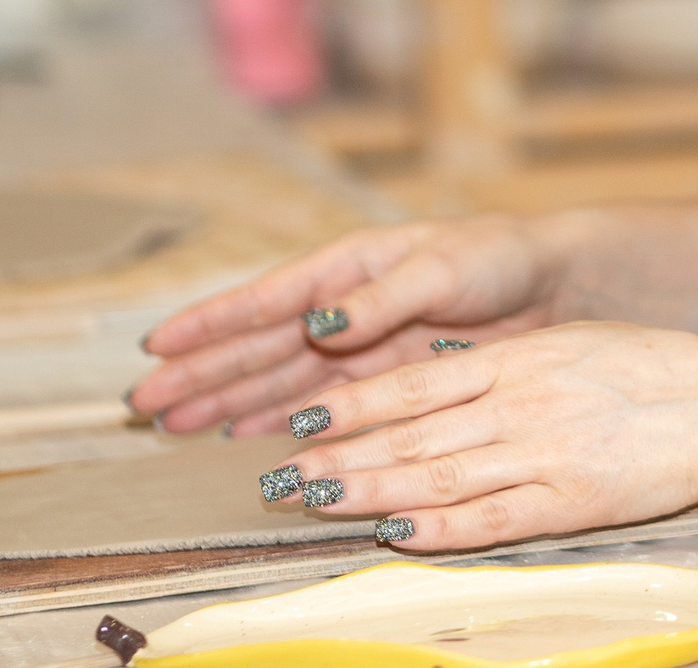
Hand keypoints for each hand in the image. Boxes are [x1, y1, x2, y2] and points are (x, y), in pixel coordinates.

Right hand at [130, 218, 566, 434]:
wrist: (555, 287)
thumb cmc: (499, 260)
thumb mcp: (444, 270)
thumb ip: (382, 299)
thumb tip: (320, 323)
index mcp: (349, 266)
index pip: (266, 299)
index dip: (210, 323)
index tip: (156, 343)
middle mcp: (343, 307)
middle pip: (257, 345)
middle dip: (200, 373)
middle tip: (142, 404)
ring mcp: (358, 345)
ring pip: (275, 378)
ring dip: (225, 402)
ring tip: (172, 426)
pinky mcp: (381, 379)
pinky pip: (315, 402)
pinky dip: (274, 419)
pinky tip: (238, 438)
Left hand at [276, 321, 697, 550]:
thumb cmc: (650, 367)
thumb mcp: (567, 342)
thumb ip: (503, 360)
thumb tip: (437, 365)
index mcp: (516, 359)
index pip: (414, 383)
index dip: (352, 403)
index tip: (300, 417)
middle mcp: (517, 404)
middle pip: (411, 434)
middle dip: (339, 455)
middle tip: (279, 476)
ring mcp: (540, 454)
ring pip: (437, 476)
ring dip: (369, 491)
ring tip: (316, 504)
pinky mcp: (568, 502)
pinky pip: (491, 520)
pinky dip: (439, 529)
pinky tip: (396, 534)